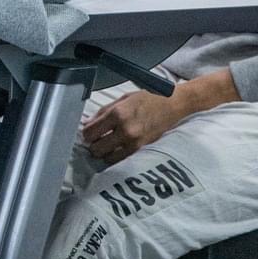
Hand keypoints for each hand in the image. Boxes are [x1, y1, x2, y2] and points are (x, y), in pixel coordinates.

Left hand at [80, 71, 235, 164]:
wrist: (171, 105)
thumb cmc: (147, 99)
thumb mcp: (122, 99)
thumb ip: (103, 112)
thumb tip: (87, 124)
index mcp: (117, 114)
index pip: (90, 132)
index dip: (85, 133)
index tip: (88, 132)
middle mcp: (125, 130)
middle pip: (97, 148)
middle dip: (92, 145)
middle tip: (95, 140)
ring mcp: (134, 142)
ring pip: (107, 157)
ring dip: (103, 152)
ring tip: (106, 144)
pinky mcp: (141, 149)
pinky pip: (121, 159)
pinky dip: (115, 156)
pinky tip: (115, 148)